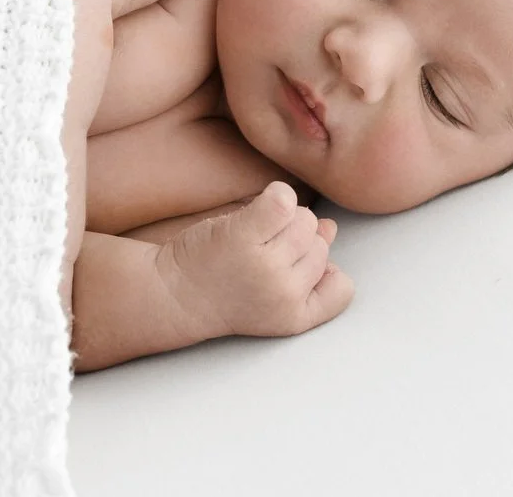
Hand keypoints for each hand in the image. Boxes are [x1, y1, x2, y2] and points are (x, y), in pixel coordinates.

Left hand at [156, 181, 354, 338]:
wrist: (170, 294)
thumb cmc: (224, 289)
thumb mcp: (274, 291)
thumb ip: (309, 266)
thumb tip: (329, 228)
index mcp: (296, 317)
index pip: (342, 285)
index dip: (321, 272)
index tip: (289, 273)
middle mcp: (285, 294)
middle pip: (320, 244)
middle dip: (295, 241)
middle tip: (258, 255)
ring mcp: (265, 264)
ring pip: (305, 219)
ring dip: (283, 219)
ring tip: (252, 237)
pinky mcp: (244, 236)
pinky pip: (283, 200)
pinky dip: (276, 195)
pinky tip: (255, 209)